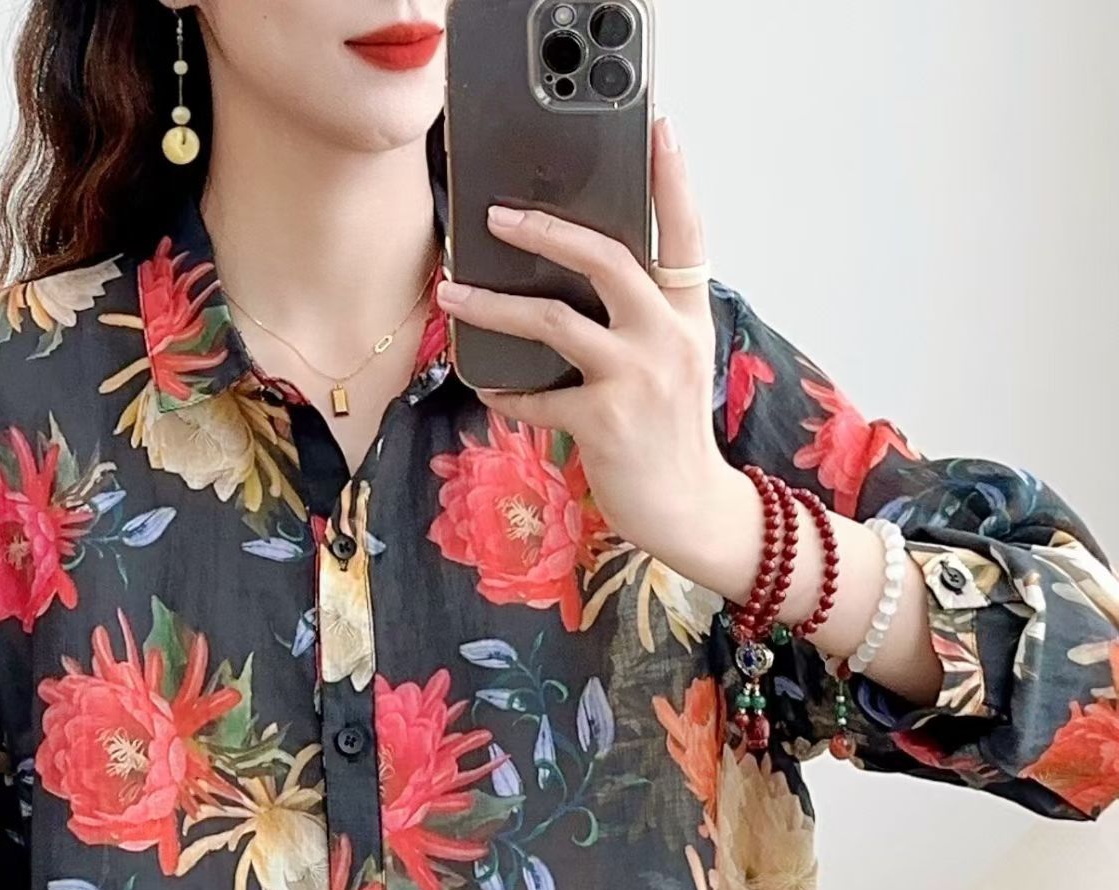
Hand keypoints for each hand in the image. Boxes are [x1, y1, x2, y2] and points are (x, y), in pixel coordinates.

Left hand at [434, 116, 758, 597]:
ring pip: (553, 319)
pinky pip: (537, 394)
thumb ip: (646, 320)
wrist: (689, 507)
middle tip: (497, 215)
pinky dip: (504, 390)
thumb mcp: (676, 364)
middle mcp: (667, 336)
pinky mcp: (604, 419)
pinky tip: (483, 384)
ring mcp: (636, 377)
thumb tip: (580, 286)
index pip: (686, 235)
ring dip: (493, 306)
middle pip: (606, 258)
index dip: (674, 181)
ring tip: (452, 294)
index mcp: (687, 315)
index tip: (660, 130)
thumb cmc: (671, 435)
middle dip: (546, 230)